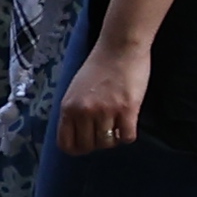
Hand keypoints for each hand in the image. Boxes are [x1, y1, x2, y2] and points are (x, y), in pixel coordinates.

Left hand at [54, 40, 148, 156]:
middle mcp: (84, 112)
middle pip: (89, 146)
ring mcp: (106, 111)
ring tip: (118, 126)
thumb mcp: (75, 90)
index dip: (78, 148)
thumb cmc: (99, 66)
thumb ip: (74, 111)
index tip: (88, 143)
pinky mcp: (128, 109)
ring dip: (114, 138)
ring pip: (108, 143)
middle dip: (98, 143)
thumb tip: (79, 132)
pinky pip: (127, 137)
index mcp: (68, 108)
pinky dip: (128, 135)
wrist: (120, 48)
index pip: (66, 144)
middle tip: (106, 132)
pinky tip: (129, 125)